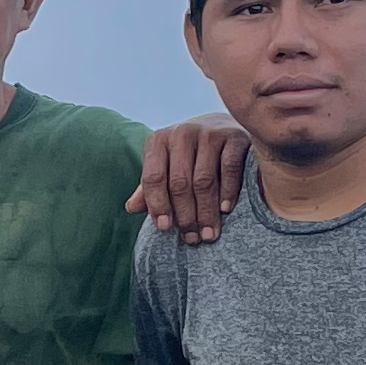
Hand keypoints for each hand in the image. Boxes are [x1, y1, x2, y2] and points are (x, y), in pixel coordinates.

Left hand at [130, 117, 253, 241]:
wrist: (223, 126)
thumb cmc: (188, 154)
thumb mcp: (165, 166)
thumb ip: (149, 187)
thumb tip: (131, 208)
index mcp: (158, 141)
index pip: (153, 177)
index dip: (157, 205)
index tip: (165, 228)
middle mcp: (182, 133)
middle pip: (179, 183)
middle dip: (185, 215)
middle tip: (192, 238)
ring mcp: (209, 133)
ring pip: (204, 180)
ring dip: (206, 211)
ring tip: (208, 234)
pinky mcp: (234, 136)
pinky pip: (229, 168)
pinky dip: (227, 191)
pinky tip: (225, 210)